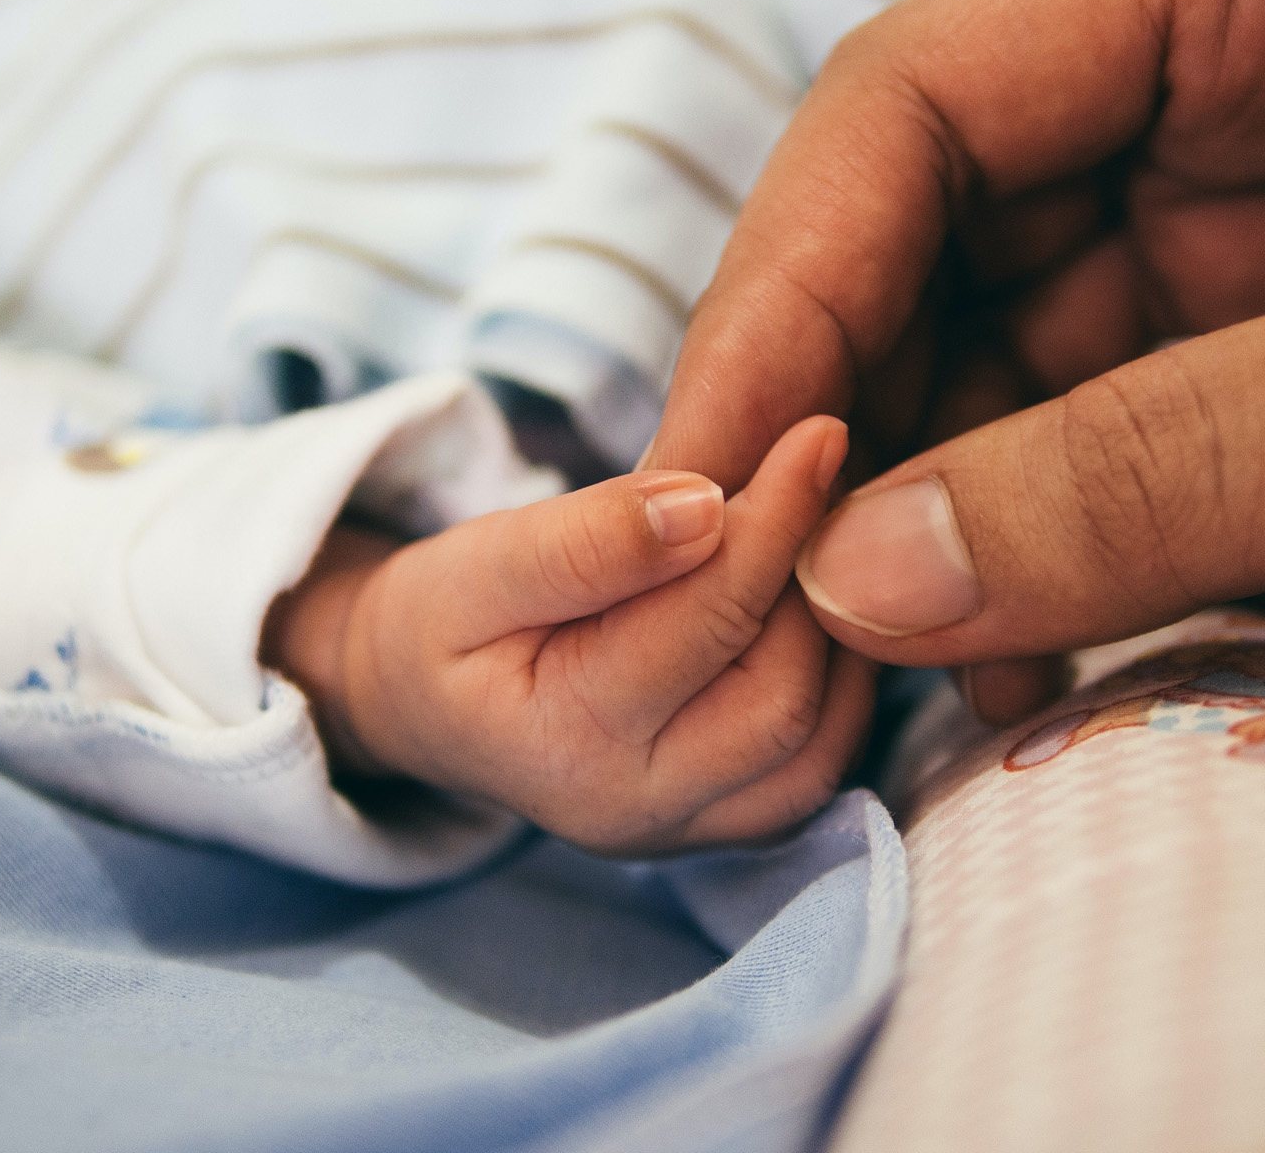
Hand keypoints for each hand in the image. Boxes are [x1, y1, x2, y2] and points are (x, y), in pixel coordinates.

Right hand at [264, 417, 875, 854]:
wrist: (425, 703)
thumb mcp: (478, 564)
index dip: (774, 519)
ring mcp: (685, 832)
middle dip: (813, 580)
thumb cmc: (445, 622)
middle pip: (781, 695)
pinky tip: (814, 604)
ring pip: (819, 741)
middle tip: (824, 481)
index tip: (817, 433)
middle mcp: (635, 810)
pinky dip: (839, 682)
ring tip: (818, 536)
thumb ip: (584, 540)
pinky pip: (819, 765)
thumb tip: (707, 507)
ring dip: (838, 632)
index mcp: (565, 742)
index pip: (706, 621)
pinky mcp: (723, 826)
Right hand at [644, 0, 1264, 716]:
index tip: (706, 482)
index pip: (921, 101)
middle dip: (890, 451)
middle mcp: (1255, 76)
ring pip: (1057, 381)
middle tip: (831, 633)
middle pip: (959, 253)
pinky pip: (1181, 454)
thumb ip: (1202, 462)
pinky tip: (1166, 656)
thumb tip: (871, 582)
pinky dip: (1159, 567)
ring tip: (1000, 693)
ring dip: (1019, 546)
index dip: (785, 296)